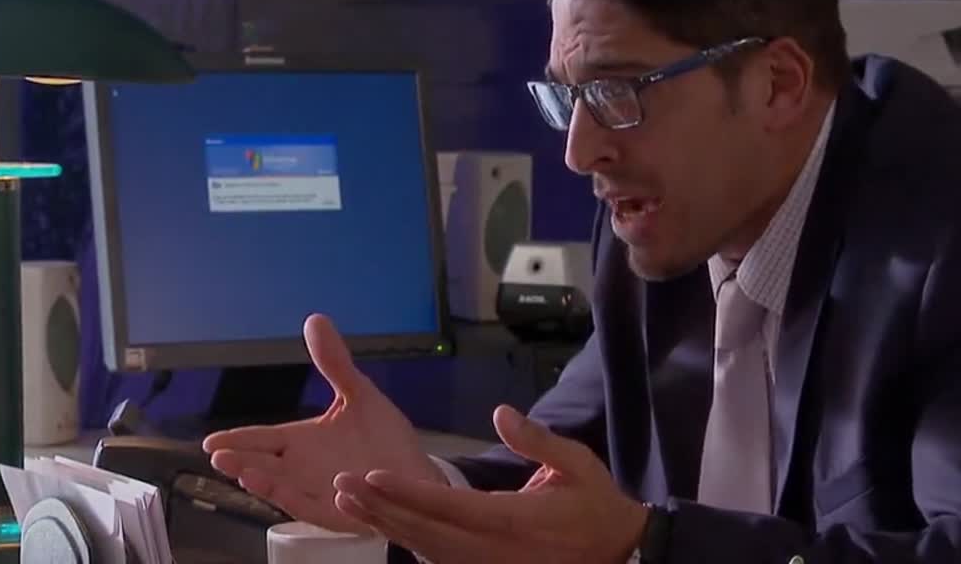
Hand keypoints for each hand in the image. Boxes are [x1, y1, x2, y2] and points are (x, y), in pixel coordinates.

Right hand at [202, 314, 442, 533]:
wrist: (413, 472)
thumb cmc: (382, 439)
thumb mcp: (358, 394)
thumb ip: (334, 362)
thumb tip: (315, 319)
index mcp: (302, 442)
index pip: (262, 440)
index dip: (237, 440)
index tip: (211, 441)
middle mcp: (302, 469)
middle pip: (263, 466)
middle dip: (241, 461)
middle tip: (218, 456)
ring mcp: (318, 491)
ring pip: (282, 490)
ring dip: (264, 484)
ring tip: (245, 475)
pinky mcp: (337, 512)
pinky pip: (314, 509)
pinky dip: (300, 503)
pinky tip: (287, 494)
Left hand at [333, 405, 649, 563]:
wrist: (618, 556)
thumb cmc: (596, 506)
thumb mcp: (577, 464)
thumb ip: (537, 440)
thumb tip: (499, 412)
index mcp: (512, 519)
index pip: (446, 505)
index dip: (405, 491)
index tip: (370, 476)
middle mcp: (492, 550)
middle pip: (424, 532)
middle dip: (381, 509)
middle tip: (342, 487)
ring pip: (427, 551)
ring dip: (388, 527)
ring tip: (352, 504)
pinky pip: (441, 562)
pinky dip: (411, 544)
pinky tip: (388, 526)